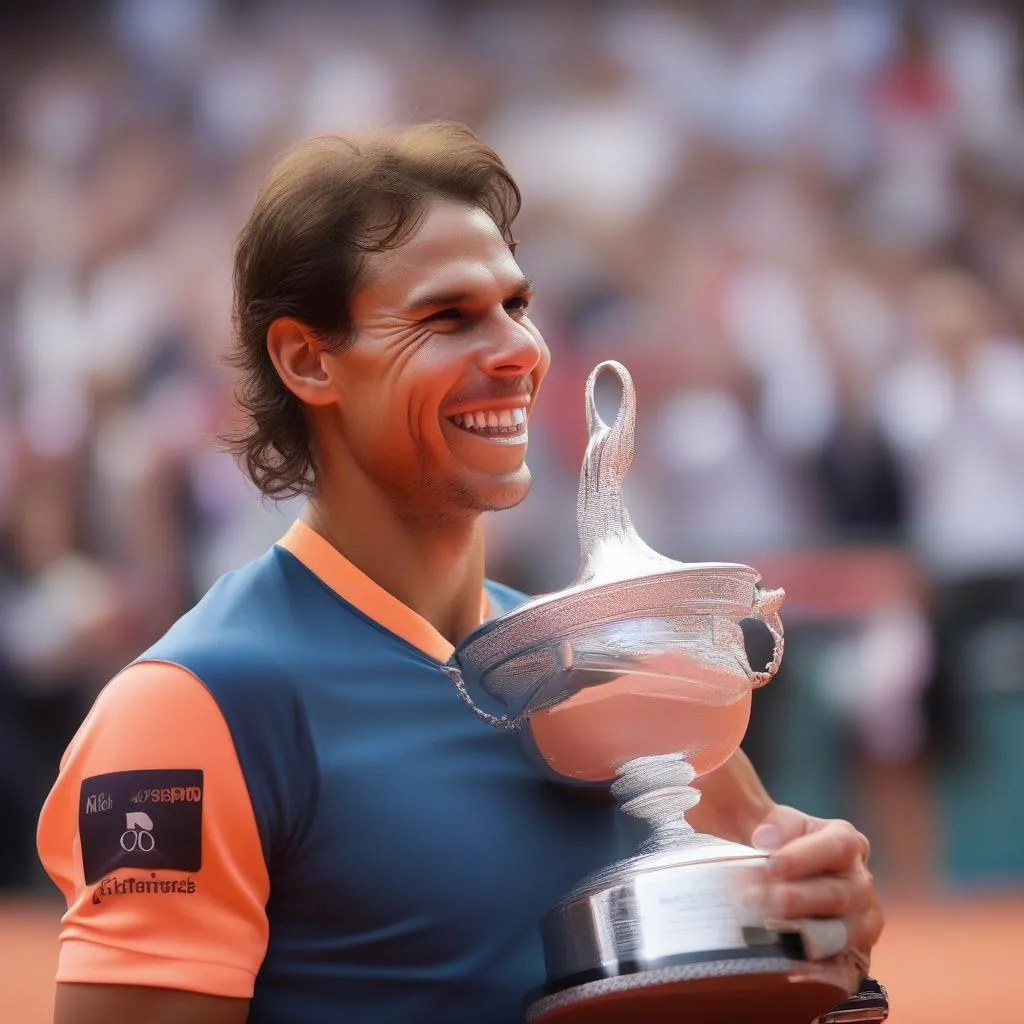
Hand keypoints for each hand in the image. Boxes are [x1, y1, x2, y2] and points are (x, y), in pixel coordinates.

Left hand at [749, 805, 883, 972]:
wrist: (765, 876)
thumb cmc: (765, 842)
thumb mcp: (760, 819)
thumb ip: (758, 818)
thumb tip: (764, 838)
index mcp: (846, 840)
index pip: (836, 847)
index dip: (804, 858)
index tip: (771, 864)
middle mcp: (860, 880)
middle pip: (838, 894)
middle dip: (796, 899)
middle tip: (756, 899)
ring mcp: (861, 920)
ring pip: (841, 932)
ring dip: (801, 930)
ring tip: (763, 925)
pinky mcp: (850, 953)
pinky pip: (838, 962)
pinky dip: (810, 959)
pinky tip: (780, 953)